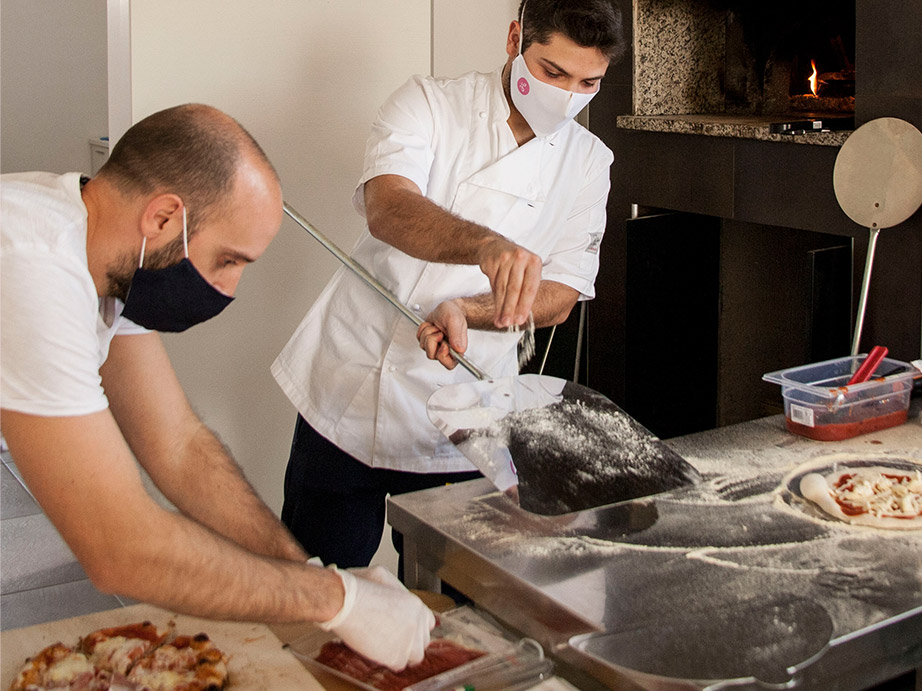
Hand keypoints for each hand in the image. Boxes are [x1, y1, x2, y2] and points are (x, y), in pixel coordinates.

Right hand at [320, 565, 434, 670]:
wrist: (343, 604)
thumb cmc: (357, 589)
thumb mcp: (382, 576)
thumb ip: (395, 589)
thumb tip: (395, 594)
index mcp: (415, 604)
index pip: (427, 622)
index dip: (415, 626)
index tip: (405, 628)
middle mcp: (417, 623)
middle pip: (423, 640)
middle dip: (409, 640)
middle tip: (392, 638)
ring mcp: (409, 641)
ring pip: (415, 655)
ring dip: (402, 652)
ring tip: (386, 647)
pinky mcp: (396, 656)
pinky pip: (399, 664)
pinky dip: (389, 661)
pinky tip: (378, 651)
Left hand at [417, 300, 467, 369]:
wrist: (447, 308)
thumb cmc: (453, 313)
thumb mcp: (455, 320)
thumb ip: (456, 334)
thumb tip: (459, 349)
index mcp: (457, 349)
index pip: (449, 364)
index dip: (443, 355)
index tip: (443, 343)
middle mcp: (446, 350)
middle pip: (431, 355)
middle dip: (432, 340)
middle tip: (439, 332)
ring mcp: (435, 346)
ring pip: (423, 346)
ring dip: (428, 333)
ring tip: (436, 327)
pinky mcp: (427, 341)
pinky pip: (419, 338)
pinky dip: (423, 329)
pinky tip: (431, 325)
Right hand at [477, 236, 541, 327]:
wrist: (494, 246)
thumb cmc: (515, 264)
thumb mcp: (526, 272)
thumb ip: (527, 290)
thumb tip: (522, 316)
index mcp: (534, 262)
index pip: (530, 288)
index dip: (525, 306)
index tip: (520, 320)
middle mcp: (521, 258)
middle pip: (514, 289)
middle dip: (511, 309)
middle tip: (508, 323)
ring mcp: (505, 258)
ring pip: (502, 288)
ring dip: (501, 307)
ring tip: (500, 321)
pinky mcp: (492, 261)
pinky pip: (493, 284)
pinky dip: (495, 299)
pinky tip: (495, 309)